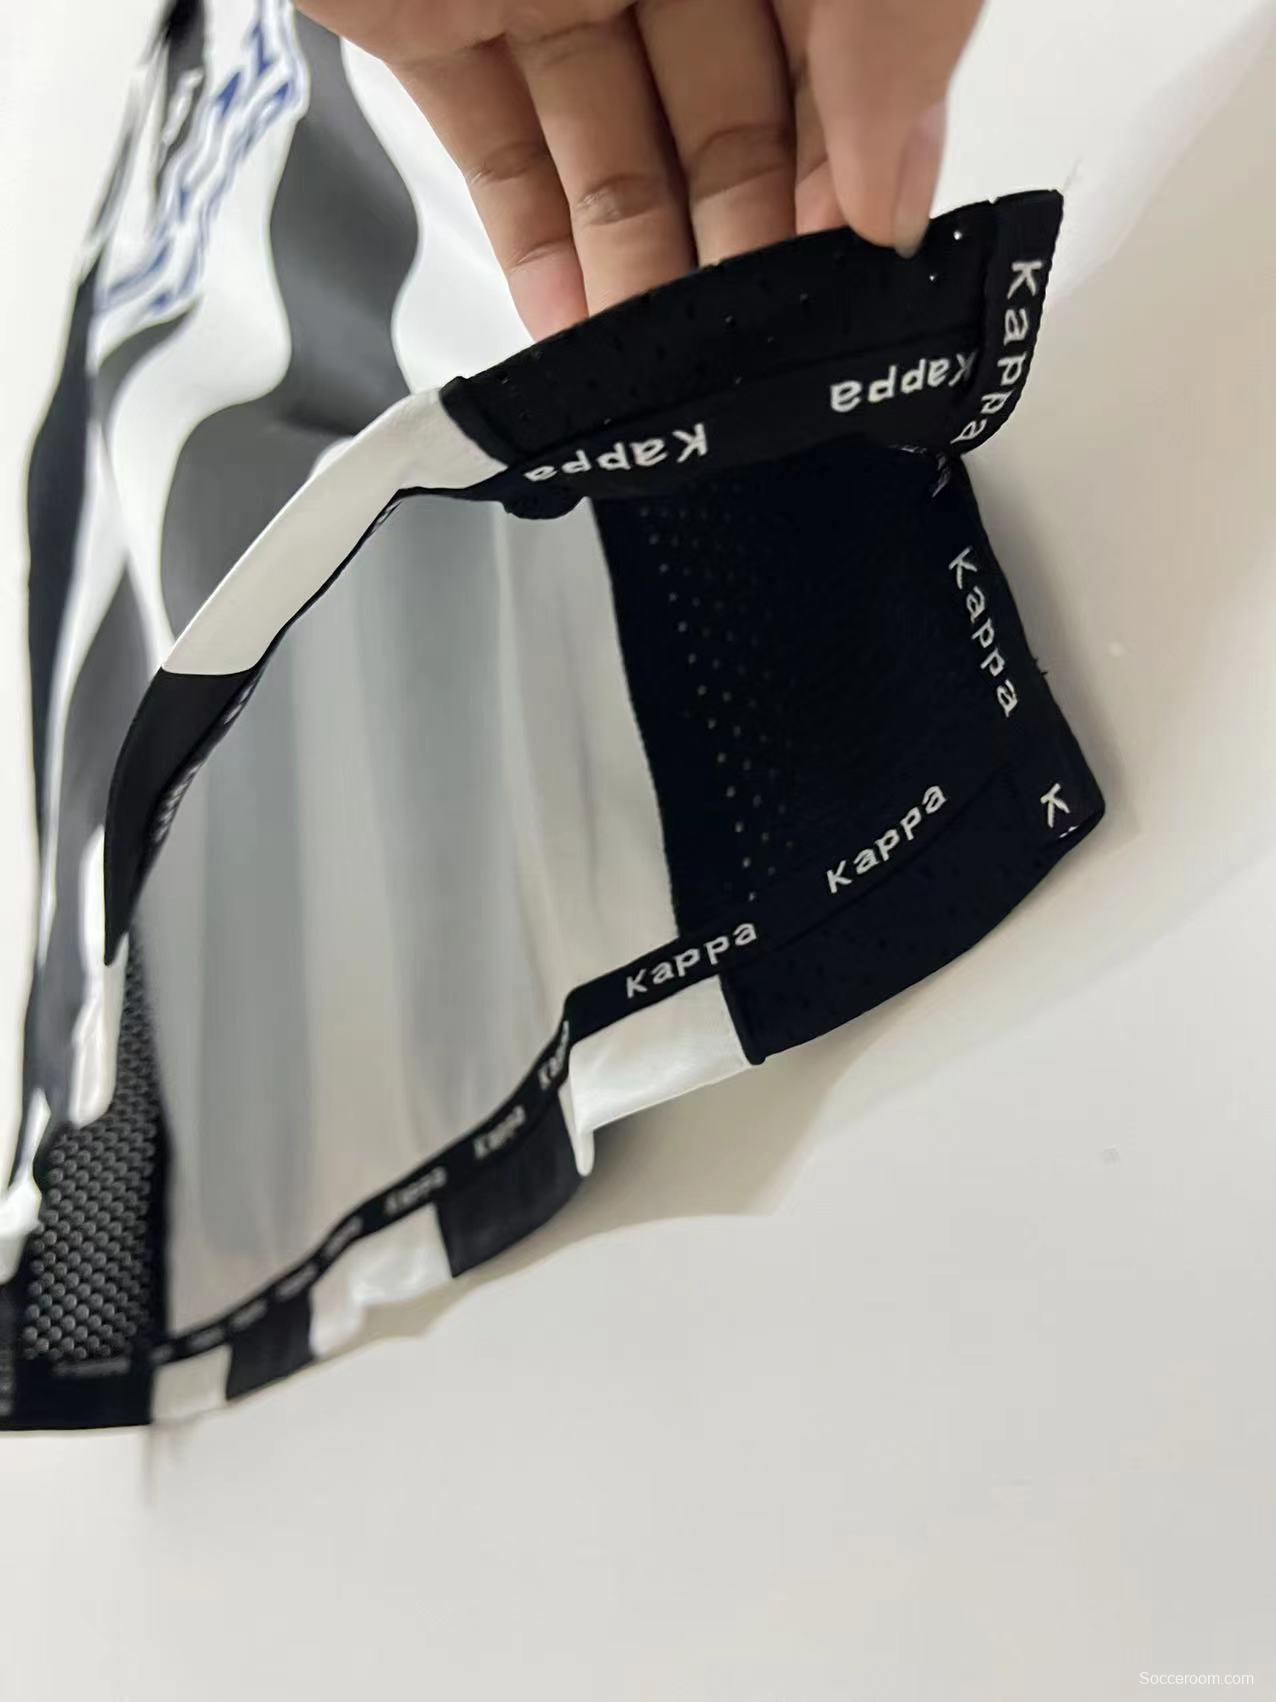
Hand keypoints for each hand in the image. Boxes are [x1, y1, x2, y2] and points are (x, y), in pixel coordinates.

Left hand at [297, 0, 985, 337]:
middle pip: (736, 115)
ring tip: (665, 373)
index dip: (857, 162)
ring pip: (616, 149)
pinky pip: (497, 146)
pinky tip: (577, 327)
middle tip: (758, 344)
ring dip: (644, 272)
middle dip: (750, 243)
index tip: (858, 270)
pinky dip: (534, 244)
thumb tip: (895, 191)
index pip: (852, 53)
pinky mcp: (432, 11)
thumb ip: (891, 22)